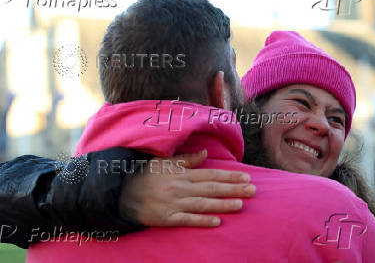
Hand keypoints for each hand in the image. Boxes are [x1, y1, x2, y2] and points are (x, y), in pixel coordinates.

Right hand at [119, 149, 254, 226]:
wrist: (122, 193)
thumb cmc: (144, 176)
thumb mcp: (164, 162)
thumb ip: (186, 159)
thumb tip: (205, 153)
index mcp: (181, 174)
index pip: (210, 174)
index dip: (229, 176)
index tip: (246, 177)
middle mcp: (181, 188)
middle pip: (211, 189)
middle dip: (233, 189)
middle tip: (253, 190)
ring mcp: (174, 204)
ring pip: (203, 204)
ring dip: (223, 204)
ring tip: (241, 204)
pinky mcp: (168, 218)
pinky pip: (188, 220)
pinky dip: (202, 221)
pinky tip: (217, 221)